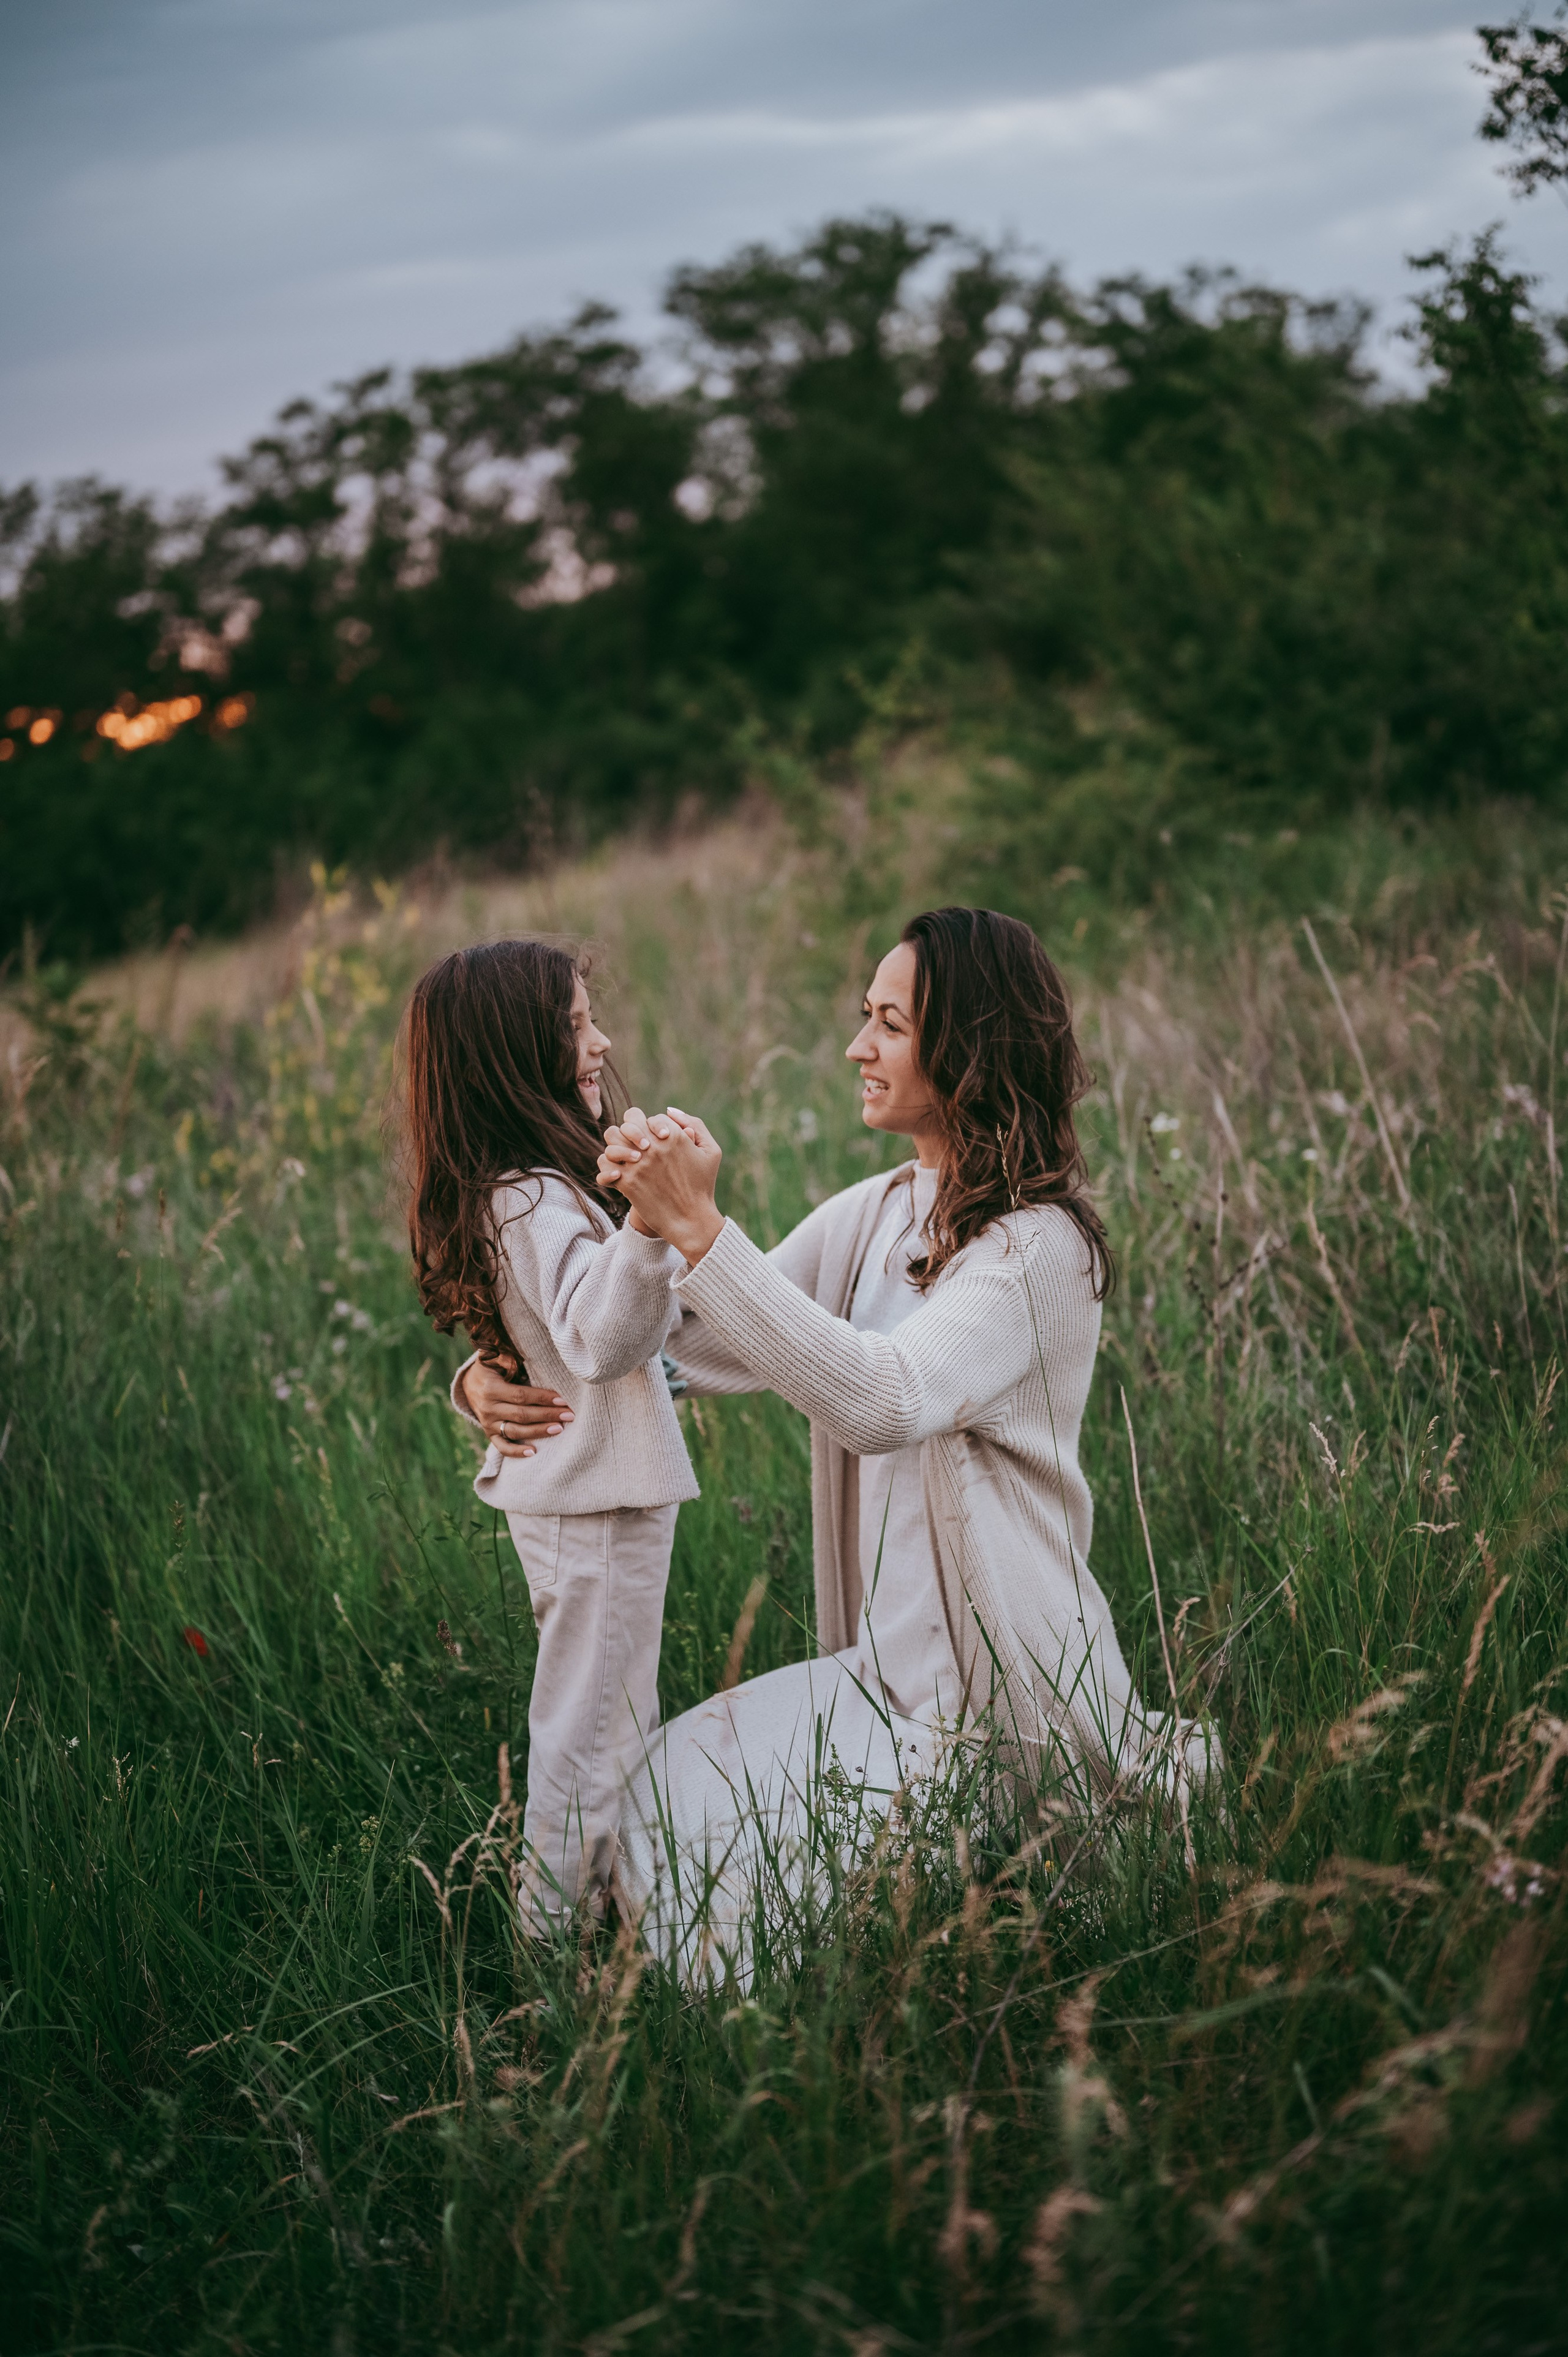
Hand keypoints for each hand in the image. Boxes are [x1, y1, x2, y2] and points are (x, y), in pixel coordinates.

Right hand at [460, 1360, 573, 1457]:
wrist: (469, 1384)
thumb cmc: (490, 1367)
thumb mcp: (493, 1357)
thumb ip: (507, 1356)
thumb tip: (521, 1354)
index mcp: (491, 1389)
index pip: (521, 1396)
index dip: (542, 1398)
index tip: (562, 1399)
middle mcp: (488, 1408)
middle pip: (522, 1414)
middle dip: (547, 1415)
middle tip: (569, 1415)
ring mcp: (488, 1424)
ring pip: (516, 1431)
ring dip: (539, 1431)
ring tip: (560, 1429)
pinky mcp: (489, 1434)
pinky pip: (502, 1447)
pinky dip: (516, 1452)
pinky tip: (533, 1452)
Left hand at [599, 1105, 723, 1264]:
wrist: (691, 1220)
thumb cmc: (703, 1185)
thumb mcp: (711, 1151)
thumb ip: (694, 1123)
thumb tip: (668, 1109)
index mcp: (673, 1135)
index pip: (650, 1117)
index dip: (651, 1129)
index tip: (657, 1143)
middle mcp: (653, 1146)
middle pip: (628, 1122)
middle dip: (630, 1131)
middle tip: (636, 1145)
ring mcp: (637, 1164)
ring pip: (611, 1141)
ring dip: (616, 1147)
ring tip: (626, 1160)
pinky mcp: (626, 1182)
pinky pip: (604, 1167)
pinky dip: (607, 1171)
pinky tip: (619, 1177)